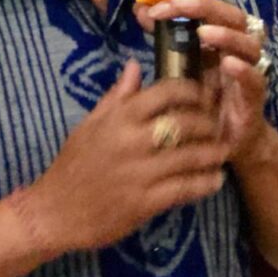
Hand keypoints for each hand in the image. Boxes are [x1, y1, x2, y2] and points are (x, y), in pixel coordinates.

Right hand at [10, 60, 231, 254]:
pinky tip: (215, 180)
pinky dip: (206, 183)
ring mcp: (141, 172)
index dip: (193, 91)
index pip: (168, 92)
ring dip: (213, 153)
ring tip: (223, 151)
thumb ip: (117, 96)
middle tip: (218, 126)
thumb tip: (136, 64)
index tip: (203, 96)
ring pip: (192, 156)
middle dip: (208, 123)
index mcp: (120, 117)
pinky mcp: (146, 202)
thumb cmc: (72, 165)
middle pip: (186, 122)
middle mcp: (133, 140)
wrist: (54, 212)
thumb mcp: (89, 124)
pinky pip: (186, 188)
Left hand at [133, 0, 272, 164]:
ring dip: (227, 36)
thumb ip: (164, 38)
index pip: (210, 9)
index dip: (186, 0)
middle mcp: (238, 50)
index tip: (154, 5)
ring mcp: (249, 72)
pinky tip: (228, 64)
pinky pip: (255, 80)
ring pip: (249, 45)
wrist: (221, 143)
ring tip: (204, 33)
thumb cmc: (202, 101)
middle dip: (206, 8)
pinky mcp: (254, 98)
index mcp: (221, 38)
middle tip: (178, 6)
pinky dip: (243, 70)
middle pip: (234, 17)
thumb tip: (140, 9)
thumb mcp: (179, 66)